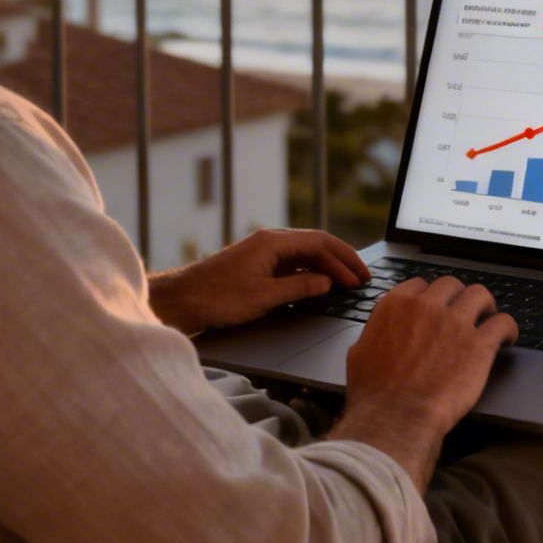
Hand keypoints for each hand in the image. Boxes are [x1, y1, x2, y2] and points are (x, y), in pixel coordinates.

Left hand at [148, 228, 367, 334]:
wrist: (182, 300)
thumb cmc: (217, 297)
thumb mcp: (264, 296)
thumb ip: (299, 288)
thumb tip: (326, 283)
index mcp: (273, 242)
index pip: (320, 242)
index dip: (344, 258)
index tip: (360, 274)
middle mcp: (269, 242)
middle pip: (315, 246)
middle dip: (340, 262)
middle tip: (360, 280)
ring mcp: (263, 253)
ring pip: (304, 255)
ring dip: (326, 268)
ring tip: (345, 284)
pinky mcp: (257, 265)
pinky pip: (291, 264)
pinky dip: (310, 273)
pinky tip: (319, 286)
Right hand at [342, 276, 518, 441]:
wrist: (396, 416)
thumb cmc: (374, 392)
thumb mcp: (359, 354)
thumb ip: (373, 335)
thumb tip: (376, 336)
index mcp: (397, 305)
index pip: (421, 285)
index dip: (431, 296)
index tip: (437, 307)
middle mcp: (427, 306)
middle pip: (452, 285)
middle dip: (458, 298)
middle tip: (463, 313)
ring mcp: (455, 322)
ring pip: (480, 295)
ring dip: (485, 306)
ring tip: (488, 318)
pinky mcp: (479, 344)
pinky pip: (503, 323)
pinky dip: (508, 328)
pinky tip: (507, 337)